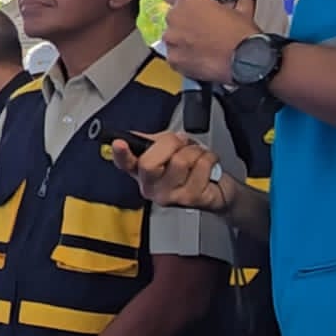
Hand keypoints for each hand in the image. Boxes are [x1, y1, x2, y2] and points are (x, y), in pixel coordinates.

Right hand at [110, 131, 232, 212]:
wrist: (216, 189)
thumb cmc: (190, 169)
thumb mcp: (168, 150)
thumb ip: (151, 141)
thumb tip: (131, 135)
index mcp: (140, 172)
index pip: (124, 163)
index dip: (120, 153)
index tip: (118, 143)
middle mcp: (151, 187)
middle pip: (149, 163)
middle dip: (171, 144)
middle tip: (181, 144)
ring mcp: (169, 196)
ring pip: (180, 161)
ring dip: (195, 151)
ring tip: (196, 157)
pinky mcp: (189, 200)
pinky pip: (200, 166)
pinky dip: (209, 158)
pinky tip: (207, 165)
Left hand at [161, 0, 258, 85]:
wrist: (244, 60)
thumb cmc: (242, 35)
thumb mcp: (240, 9)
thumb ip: (231, 1)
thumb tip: (239, 1)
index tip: (185, 5)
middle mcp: (175, 17)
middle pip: (172, 17)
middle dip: (184, 23)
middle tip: (201, 29)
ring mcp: (172, 39)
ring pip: (171, 37)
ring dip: (182, 40)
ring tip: (201, 46)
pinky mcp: (173, 58)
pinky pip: (173, 55)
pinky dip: (182, 57)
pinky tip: (198, 58)